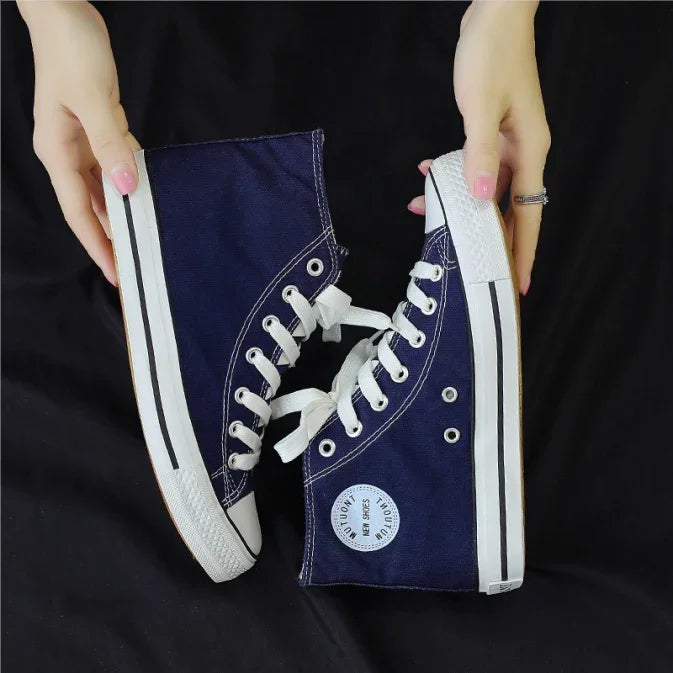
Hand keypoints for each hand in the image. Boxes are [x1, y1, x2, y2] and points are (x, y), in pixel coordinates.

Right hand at [19, 1, 139, 285]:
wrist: (64, 14)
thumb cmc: (71, 51)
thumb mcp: (93, 99)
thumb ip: (111, 145)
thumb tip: (127, 188)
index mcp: (58, 153)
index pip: (78, 212)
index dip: (97, 245)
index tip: (116, 273)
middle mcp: (67, 155)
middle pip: (90, 208)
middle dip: (110, 239)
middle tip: (134, 267)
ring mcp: (81, 143)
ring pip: (103, 190)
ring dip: (121, 214)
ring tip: (142, 240)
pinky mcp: (96, 129)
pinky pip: (114, 165)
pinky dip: (128, 182)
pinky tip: (144, 195)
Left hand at [408, 1, 549, 294]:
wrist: (495, 15)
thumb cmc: (493, 55)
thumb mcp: (481, 108)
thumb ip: (479, 155)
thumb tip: (479, 198)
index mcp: (530, 151)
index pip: (528, 214)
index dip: (523, 251)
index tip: (517, 284)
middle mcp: (524, 152)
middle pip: (508, 209)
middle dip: (487, 237)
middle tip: (469, 266)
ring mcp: (509, 142)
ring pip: (486, 188)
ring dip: (460, 203)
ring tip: (428, 215)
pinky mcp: (493, 131)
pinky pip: (475, 165)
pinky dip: (453, 174)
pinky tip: (429, 175)